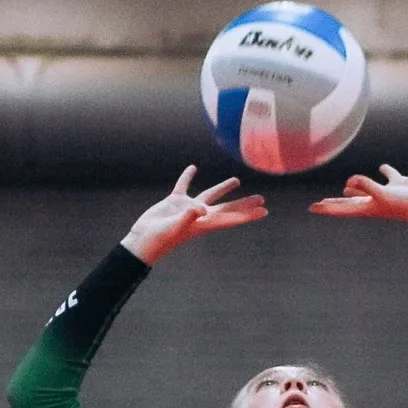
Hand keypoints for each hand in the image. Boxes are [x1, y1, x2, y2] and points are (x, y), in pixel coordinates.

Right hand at [123, 166, 267, 262]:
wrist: (143, 240)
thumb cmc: (159, 238)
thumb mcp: (174, 228)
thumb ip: (188, 217)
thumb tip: (202, 208)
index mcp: (204, 223)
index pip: (231, 218)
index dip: (248, 214)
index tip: (264, 211)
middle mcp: (200, 215)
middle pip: (227, 207)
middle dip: (244, 204)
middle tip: (261, 199)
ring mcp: (188, 208)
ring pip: (210, 195)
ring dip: (223, 188)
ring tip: (237, 180)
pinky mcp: (174, 201)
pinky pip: (184, 186)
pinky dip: (187, 176)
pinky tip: (193, 168)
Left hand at [310, 164, 407, 224]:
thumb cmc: (407, 204)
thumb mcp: (383, 195)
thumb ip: (366, 186)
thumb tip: (350, 180)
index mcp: (368, 208)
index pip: (342, 208)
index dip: (327, 208)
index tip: (312, 208)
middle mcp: (374, 201)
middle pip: (349, 202)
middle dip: (334, 202)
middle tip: (320, 202)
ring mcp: (386, 193)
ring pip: (366, 190)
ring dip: (355, 188)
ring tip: (345, 187)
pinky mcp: (398, 184)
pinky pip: (388, 176)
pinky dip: (383, 171)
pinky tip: (380, 168)